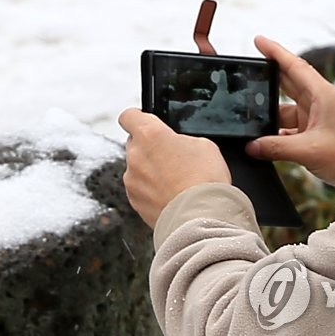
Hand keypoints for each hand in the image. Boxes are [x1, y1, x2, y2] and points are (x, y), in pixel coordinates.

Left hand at [118, 108, 230, 227]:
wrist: (202, 218)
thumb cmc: (205, 181)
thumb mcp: (204, 145)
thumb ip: (182, 140)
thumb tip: (177, 146)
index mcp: (149, 134)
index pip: (129, 116)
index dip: (138, 118)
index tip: (145, 121)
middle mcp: (135, 155)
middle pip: (135, 144)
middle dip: (150, 148)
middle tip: (172, 157)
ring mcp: (132, 180)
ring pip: (137, 168)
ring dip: (150, 171)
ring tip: (175, 181)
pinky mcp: (135, 202)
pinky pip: (140, 190)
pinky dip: (151, 191)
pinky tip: (171, 195)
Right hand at [246, 35, 334, 192]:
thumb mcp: (308, 150)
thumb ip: (276, 147)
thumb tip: (251, 146)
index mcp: (323, 95)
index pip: (294, 66)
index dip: (275, 52)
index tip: (258, 40)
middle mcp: (320, 101)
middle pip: (288, 82)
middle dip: (267, 77)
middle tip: (246, 73)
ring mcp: (318, 117)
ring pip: (286, 108)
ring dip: (270, 114)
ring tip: (249, 117)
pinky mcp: (316, 133)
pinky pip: (290, 126)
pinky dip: (277, 131)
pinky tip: (264, 139)